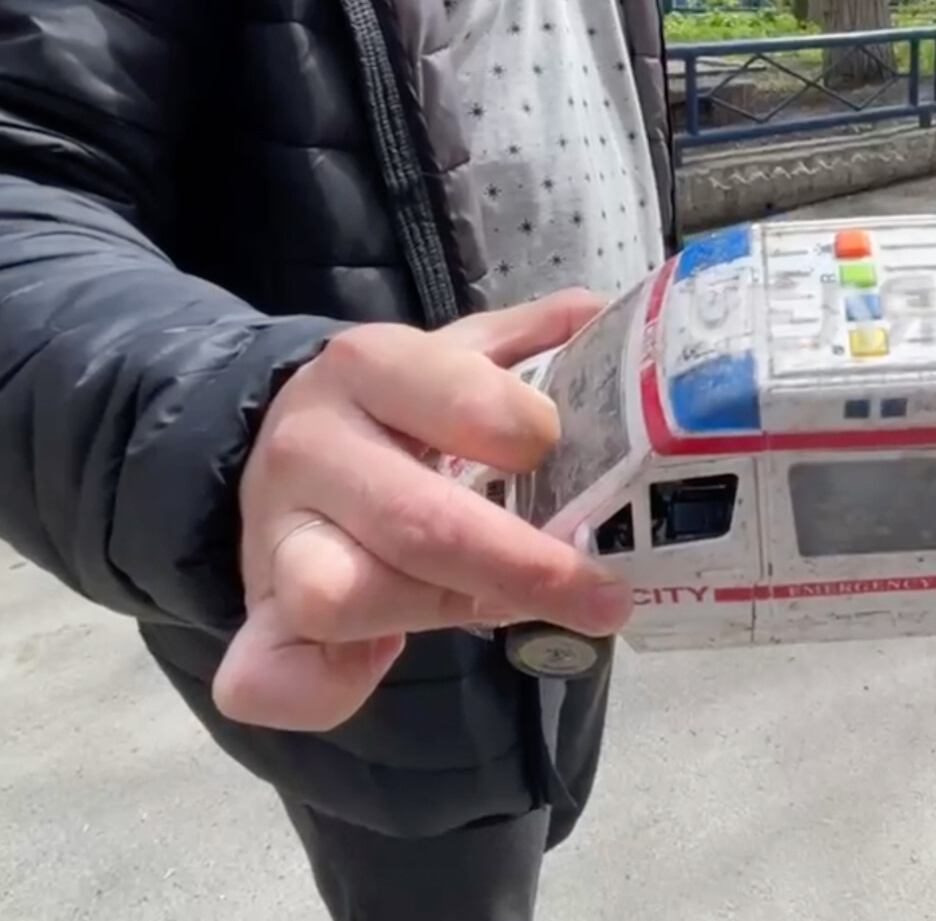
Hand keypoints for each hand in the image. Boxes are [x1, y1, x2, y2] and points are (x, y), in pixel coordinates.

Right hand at [212, 289, 629, 732]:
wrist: (273, 448)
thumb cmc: (393, 411)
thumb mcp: (451, 359)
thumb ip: (526, 342)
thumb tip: (601, 315)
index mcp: (370, 367)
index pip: (461, 400)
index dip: (528, 436)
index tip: (572, 464)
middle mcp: (313, 445)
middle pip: (418, 522)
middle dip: (525, 567)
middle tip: (607, 598)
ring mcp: (274, 533)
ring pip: (348, 595)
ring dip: (443, 612)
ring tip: (502, 605)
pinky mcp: (259, 611)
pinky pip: (266, 673)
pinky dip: (319, 689)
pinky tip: (369, 671)